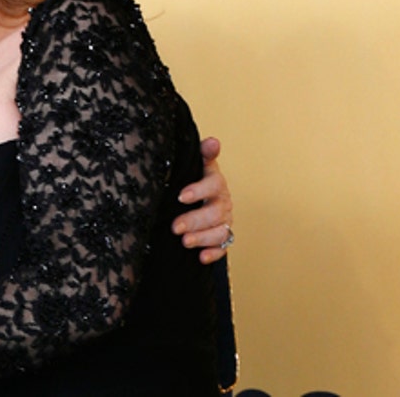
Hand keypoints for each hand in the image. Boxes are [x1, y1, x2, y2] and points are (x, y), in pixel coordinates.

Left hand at [171, 137, 233, 264]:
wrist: (197, 197)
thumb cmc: (193, 178)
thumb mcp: (195, 164)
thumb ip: (203, 154)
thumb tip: (213, 141)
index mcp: (215, 183)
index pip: (214, 184)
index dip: (199, 190)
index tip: (181, 196)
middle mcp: (223, 202)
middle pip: (215, 213)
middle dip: (195, 220)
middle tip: (175, 226)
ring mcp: (224, 221)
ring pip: (220, 232)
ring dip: (203, 238)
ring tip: (184, 242)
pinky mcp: (222, 237)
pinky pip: (223, 247)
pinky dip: (214, 253)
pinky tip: (201, 257)